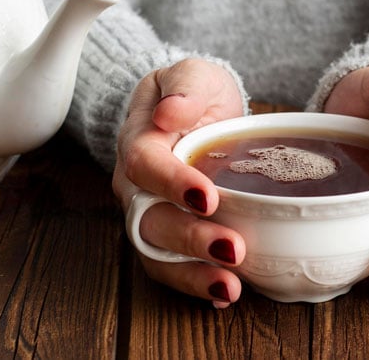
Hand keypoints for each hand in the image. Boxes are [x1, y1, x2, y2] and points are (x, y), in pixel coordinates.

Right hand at [112, 58, 245, 307]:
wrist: (194, 112)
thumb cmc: (194, 93)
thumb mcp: (194, 75)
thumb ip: (185, 87)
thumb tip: (171, 112)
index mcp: (139, 141)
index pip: (144, 164)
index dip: (172, 182)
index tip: (207, 196)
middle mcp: (136, 186)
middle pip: (150, 218)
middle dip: (190, 239)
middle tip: (232, 249)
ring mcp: (149, 214)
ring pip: (157, 252)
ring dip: (192, 274)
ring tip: (230, 288)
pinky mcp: (168, 235)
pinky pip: (172, 266)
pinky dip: (196, 283)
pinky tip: (226, 294)